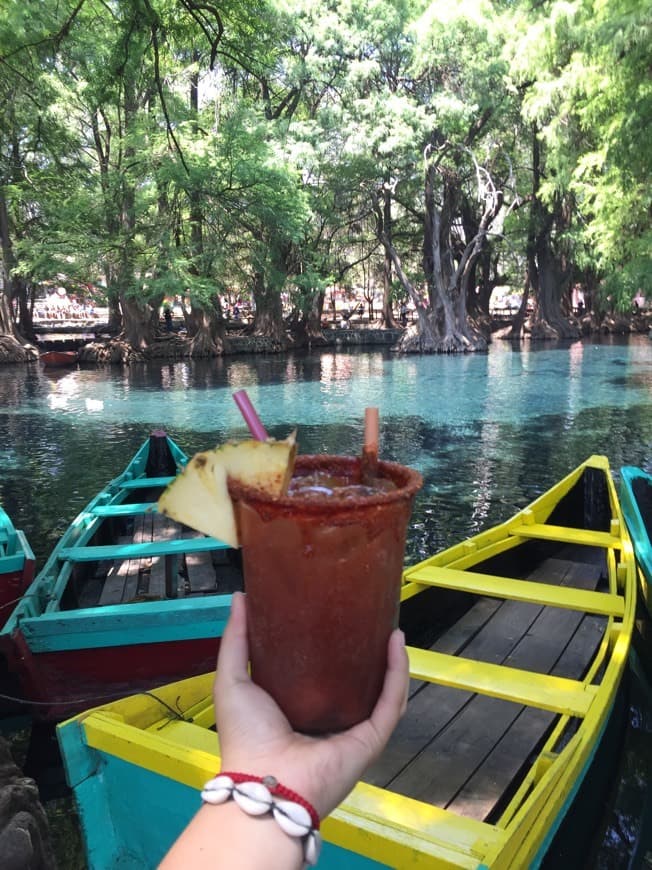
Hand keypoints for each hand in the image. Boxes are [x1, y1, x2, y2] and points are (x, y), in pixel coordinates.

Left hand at [214, 590, 408, 819]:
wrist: (264, 781)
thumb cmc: (246, 735)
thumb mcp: (233, 679)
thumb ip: (236, 639)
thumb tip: (241, 597)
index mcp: (297, 709)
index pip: (320, 675)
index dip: (330, 646)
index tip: (333, 614)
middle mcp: (328, 720)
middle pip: (356, 682)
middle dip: (366, 651)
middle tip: (368, 617)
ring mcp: (353, 730)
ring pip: (380, 690)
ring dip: (390, 659)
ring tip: (390, 626)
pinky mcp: (371, 738)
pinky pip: (391, 701)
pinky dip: (397, 672)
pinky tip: (397, 642)